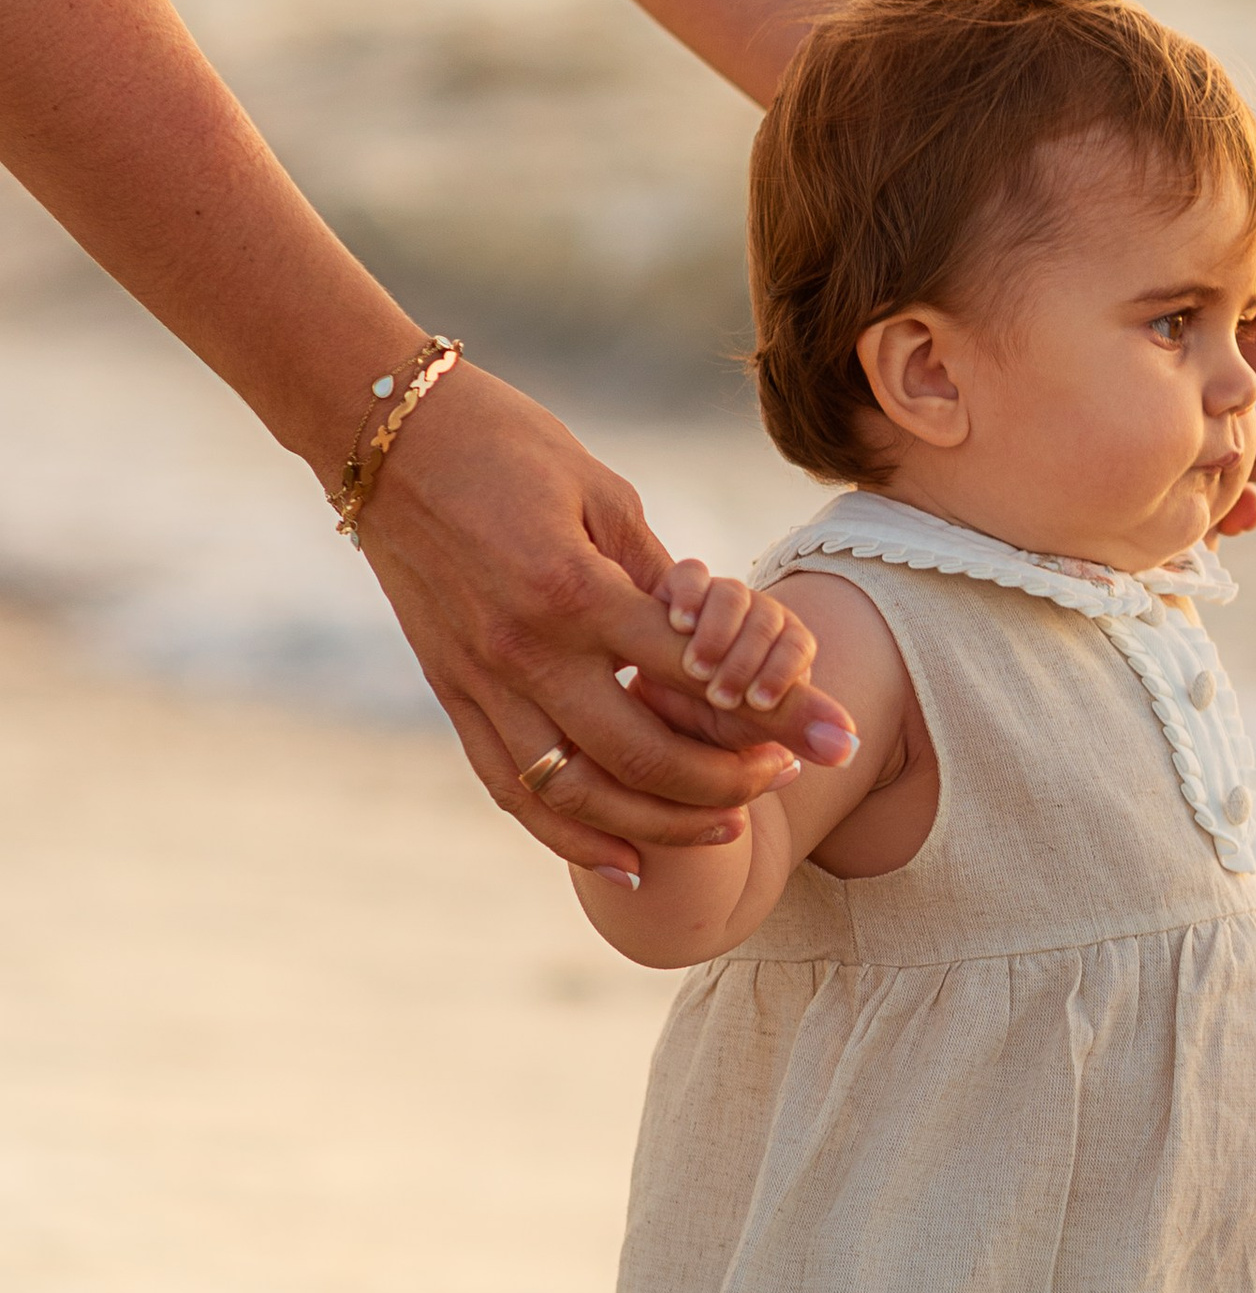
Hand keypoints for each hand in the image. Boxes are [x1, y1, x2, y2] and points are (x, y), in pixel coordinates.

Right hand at [352, 365, 854, 877]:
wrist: (380, 433)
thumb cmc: (505, 440)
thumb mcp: (602, 491)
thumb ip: (658, 578)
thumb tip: (720, 642)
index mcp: (574, 590)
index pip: (700, 675)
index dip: (782, 713)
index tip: (839, 737)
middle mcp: (525, 651)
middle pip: (647, 755)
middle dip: (732, 780)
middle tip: (786, 776)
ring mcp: (480, 682)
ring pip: (580, 795)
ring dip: (663, 823)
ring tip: (728, 821)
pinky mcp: (450, 694)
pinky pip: (513, 790)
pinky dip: (572, 835)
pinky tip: (627, 859)